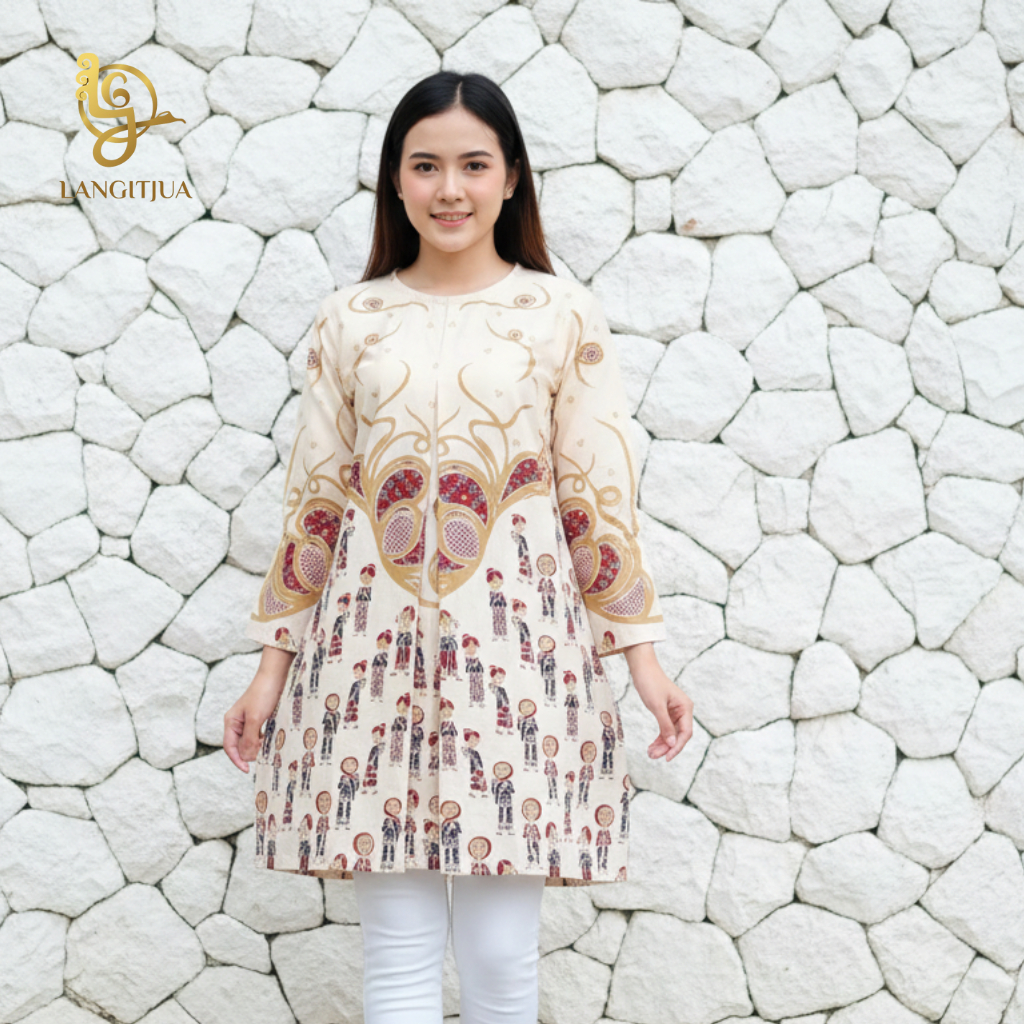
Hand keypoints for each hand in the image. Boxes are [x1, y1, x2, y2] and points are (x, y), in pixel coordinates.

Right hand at [223, 646, 295, 771]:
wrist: (276, 676)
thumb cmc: (263, 694)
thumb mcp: (255, 718)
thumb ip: (249, 738)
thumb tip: (245, 756)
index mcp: (231, 722)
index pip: (229, 747)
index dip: (237, 760)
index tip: (247, 770)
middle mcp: (237, 722)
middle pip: (241, 746)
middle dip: (251, 751)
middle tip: (265, 749)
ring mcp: (248, 721)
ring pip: (251, 742)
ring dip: (259, 746)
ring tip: (270, 744)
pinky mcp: (260, 718)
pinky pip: (259, 735)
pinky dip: (265, 739)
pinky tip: (273, 739)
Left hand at [622, 642, 692, 762]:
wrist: (642, 668)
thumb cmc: (650, 683)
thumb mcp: (657, 706)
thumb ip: (665, 725)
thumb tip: (672, 745)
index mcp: (685, 707)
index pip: (685, 733)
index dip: (677, 747)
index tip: (667, 758)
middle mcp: (683, 710)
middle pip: (678, 735)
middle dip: (667, 747)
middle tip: (654, 757)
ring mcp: (675, 712)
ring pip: (671, 734)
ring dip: (662, 745)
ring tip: (650, 754)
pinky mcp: (666, 712)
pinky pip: (665, 729)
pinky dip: (659, 738)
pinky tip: (652, 746)